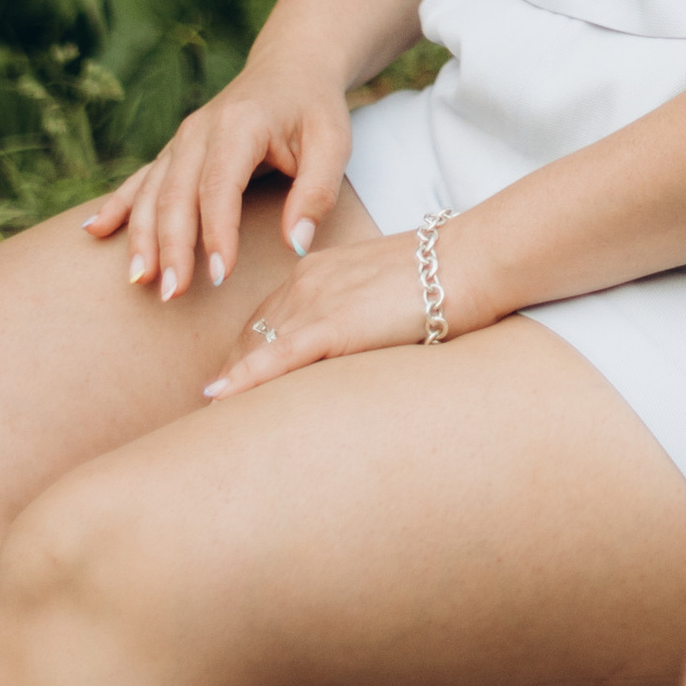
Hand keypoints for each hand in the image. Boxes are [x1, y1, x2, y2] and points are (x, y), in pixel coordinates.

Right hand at [81, 53, 356, 303]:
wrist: (291, 66)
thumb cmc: (314, 108)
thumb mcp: (333, 143)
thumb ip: (317, 192)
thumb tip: (297, 245)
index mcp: (239, 125)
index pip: (220, 187)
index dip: (217, 233)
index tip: (219, 276)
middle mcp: (200, 130)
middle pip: (176, 195)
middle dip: (171, 247)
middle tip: (171, 294)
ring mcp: (181, 140)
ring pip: (152, 193)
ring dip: (142, 237)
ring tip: (139, 280)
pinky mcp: (174, 150)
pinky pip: (140, 180)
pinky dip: (116, 206)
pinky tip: (93, 231)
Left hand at [200, 221, 479, 399]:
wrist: (473, 260)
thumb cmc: (447, 277)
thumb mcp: (390, 290)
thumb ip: (362, 314)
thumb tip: (361, 346)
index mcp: (319, 272)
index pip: (266, 320)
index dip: (247, 358)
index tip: (234, 391)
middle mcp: (306, 281)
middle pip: (250, 336)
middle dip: (230, 377)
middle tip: (213, 419)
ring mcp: (316, 301)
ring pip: (256, 348)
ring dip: (232, 386)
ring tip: (212, 425)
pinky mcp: (332, 325)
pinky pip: (275, 357)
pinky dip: (244, 379)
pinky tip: (218, 398)